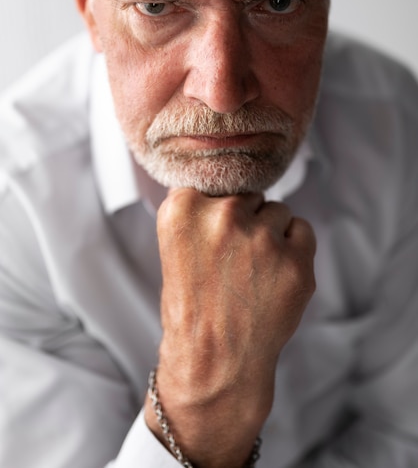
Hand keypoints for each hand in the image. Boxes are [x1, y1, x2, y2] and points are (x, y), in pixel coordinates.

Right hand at [145, 188, 315, 467]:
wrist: (213, 360)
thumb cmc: (192, 305)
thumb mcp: (176, 246)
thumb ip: (202, 212)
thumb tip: (242, 189)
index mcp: (183, 208)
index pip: (215, 185)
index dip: (217, 214)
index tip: (213, 239)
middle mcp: (224, 214)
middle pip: (249, 196)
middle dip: (246, 220)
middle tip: (234, 261)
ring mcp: (263, 237)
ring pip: (278, 211)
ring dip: (271, 234)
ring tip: (253, 273)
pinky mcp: (296, 260)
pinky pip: (303, 229)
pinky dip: (294, 249)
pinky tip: (274, 276)